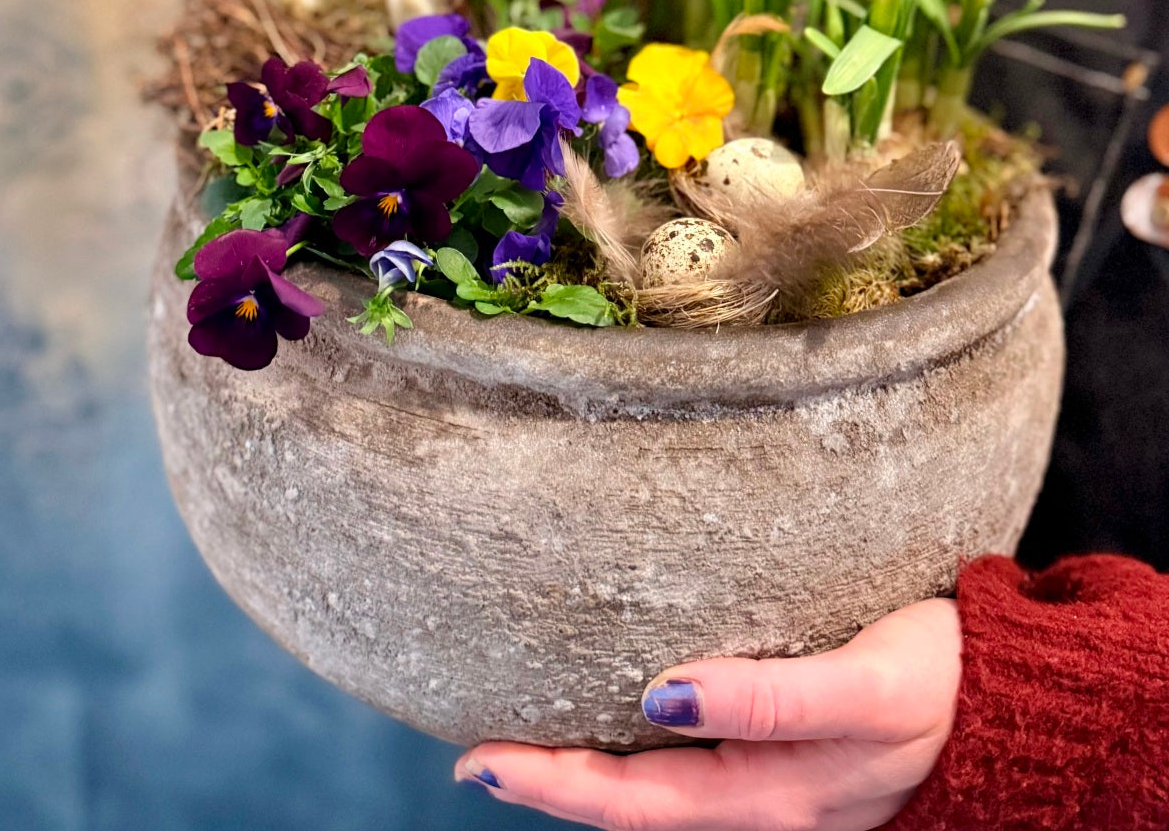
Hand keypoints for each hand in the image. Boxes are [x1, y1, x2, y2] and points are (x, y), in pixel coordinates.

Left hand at [454, 598, 960, 830]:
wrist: (1020, 707)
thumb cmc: (945, 691)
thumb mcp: (863, 690)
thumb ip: (769, 697)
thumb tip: (661, 695)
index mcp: (769, 796)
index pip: (633, 805)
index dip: (551, 786)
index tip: (477, 761)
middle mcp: (761, 801)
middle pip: (634, 806)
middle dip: (551, 783)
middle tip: (476, 750)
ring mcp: (776, 784)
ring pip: (661, 792)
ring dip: (590, 771)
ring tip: (531, 733)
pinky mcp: (792, 751)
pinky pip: (697, 763)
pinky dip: (643, 748)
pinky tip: (625, 711)